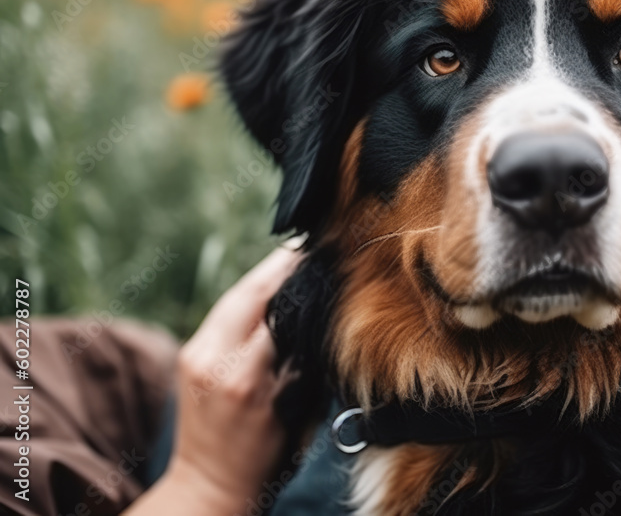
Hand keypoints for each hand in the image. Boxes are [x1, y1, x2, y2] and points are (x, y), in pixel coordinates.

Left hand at [126, 245, 302, 514]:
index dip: (300, 277)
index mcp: (245, 377)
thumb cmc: (265, 458)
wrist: (208, 486)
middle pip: (249, 292)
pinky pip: (222, 314)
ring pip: (234, 298)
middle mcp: (214, 360)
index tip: (324, 255)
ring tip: (293, 257)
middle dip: (280, 264)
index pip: (276, 307)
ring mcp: (195, 356)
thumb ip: (303, 361)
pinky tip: (267, 286)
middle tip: (310, 243)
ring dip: (263, 276)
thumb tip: (318, 315)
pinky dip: (247, 297)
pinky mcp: (187, 356)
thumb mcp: (295, 410)